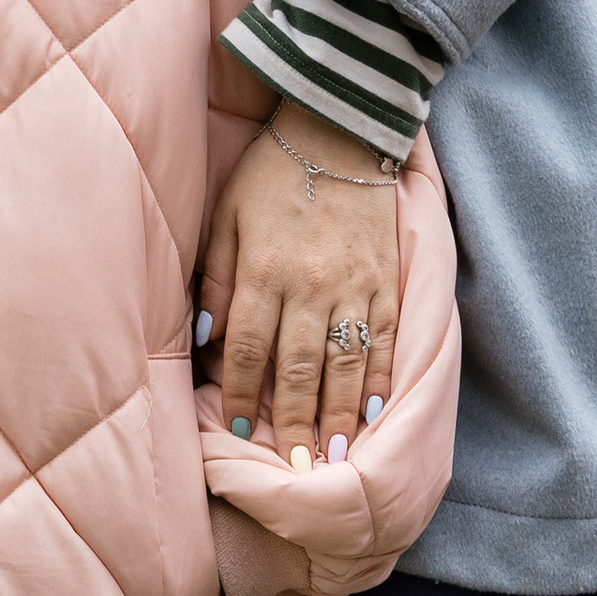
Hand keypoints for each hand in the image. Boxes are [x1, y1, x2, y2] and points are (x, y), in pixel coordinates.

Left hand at [199, 101, 400, 469]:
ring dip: (339, 416)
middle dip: (293, 423)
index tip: (236, 433)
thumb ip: (216, 275)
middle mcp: (309, 285)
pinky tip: (374, 413)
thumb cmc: (273, 170)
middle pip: (298, 369)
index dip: (240, 395)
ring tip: (333, 457)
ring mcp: (355, 284)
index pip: (247, 349)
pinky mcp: (388, 278)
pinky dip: (379, 379)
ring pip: (345, 365)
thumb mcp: (228, 213)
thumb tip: (208, 335)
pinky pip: (385, 339)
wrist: (340, 126)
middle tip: (293, 469)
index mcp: (263, 269)